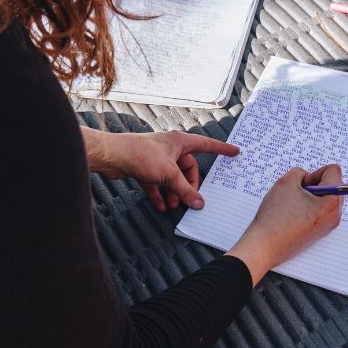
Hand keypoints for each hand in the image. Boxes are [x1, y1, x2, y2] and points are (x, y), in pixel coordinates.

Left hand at [81, 128, 239, 210]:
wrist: (112, 156)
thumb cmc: (140, 154)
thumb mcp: (168, 174)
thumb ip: (184, 190)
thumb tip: (198, 203)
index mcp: (180, 141)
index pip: (206, 145)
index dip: (222, 149)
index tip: (235, 152)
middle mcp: (170, 148)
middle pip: (187, 168)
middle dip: (188, 185)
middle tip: (190, 199)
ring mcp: (157, 158)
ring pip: (172, 178)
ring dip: (173, 192)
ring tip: (173, 206)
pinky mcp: (145, 168)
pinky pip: (157, 183)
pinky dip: (159, 194)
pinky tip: (160, 206)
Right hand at [226, 164, 342, 285]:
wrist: (265, 246)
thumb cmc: (275, 217)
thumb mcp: (285, 182)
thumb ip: (300, 172)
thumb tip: (309, 180)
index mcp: (331, 202)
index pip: (333, 170)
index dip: (314, 173)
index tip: (302, 185)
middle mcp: (335, 215)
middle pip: (332, 185)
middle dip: (315, 185)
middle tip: (297, 195)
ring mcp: (329, 226)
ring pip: (326, 197)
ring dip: (311, 196)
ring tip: (294, 206)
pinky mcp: (321, 232)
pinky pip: (320, 210)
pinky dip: (309, 207)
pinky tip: (294, 215)